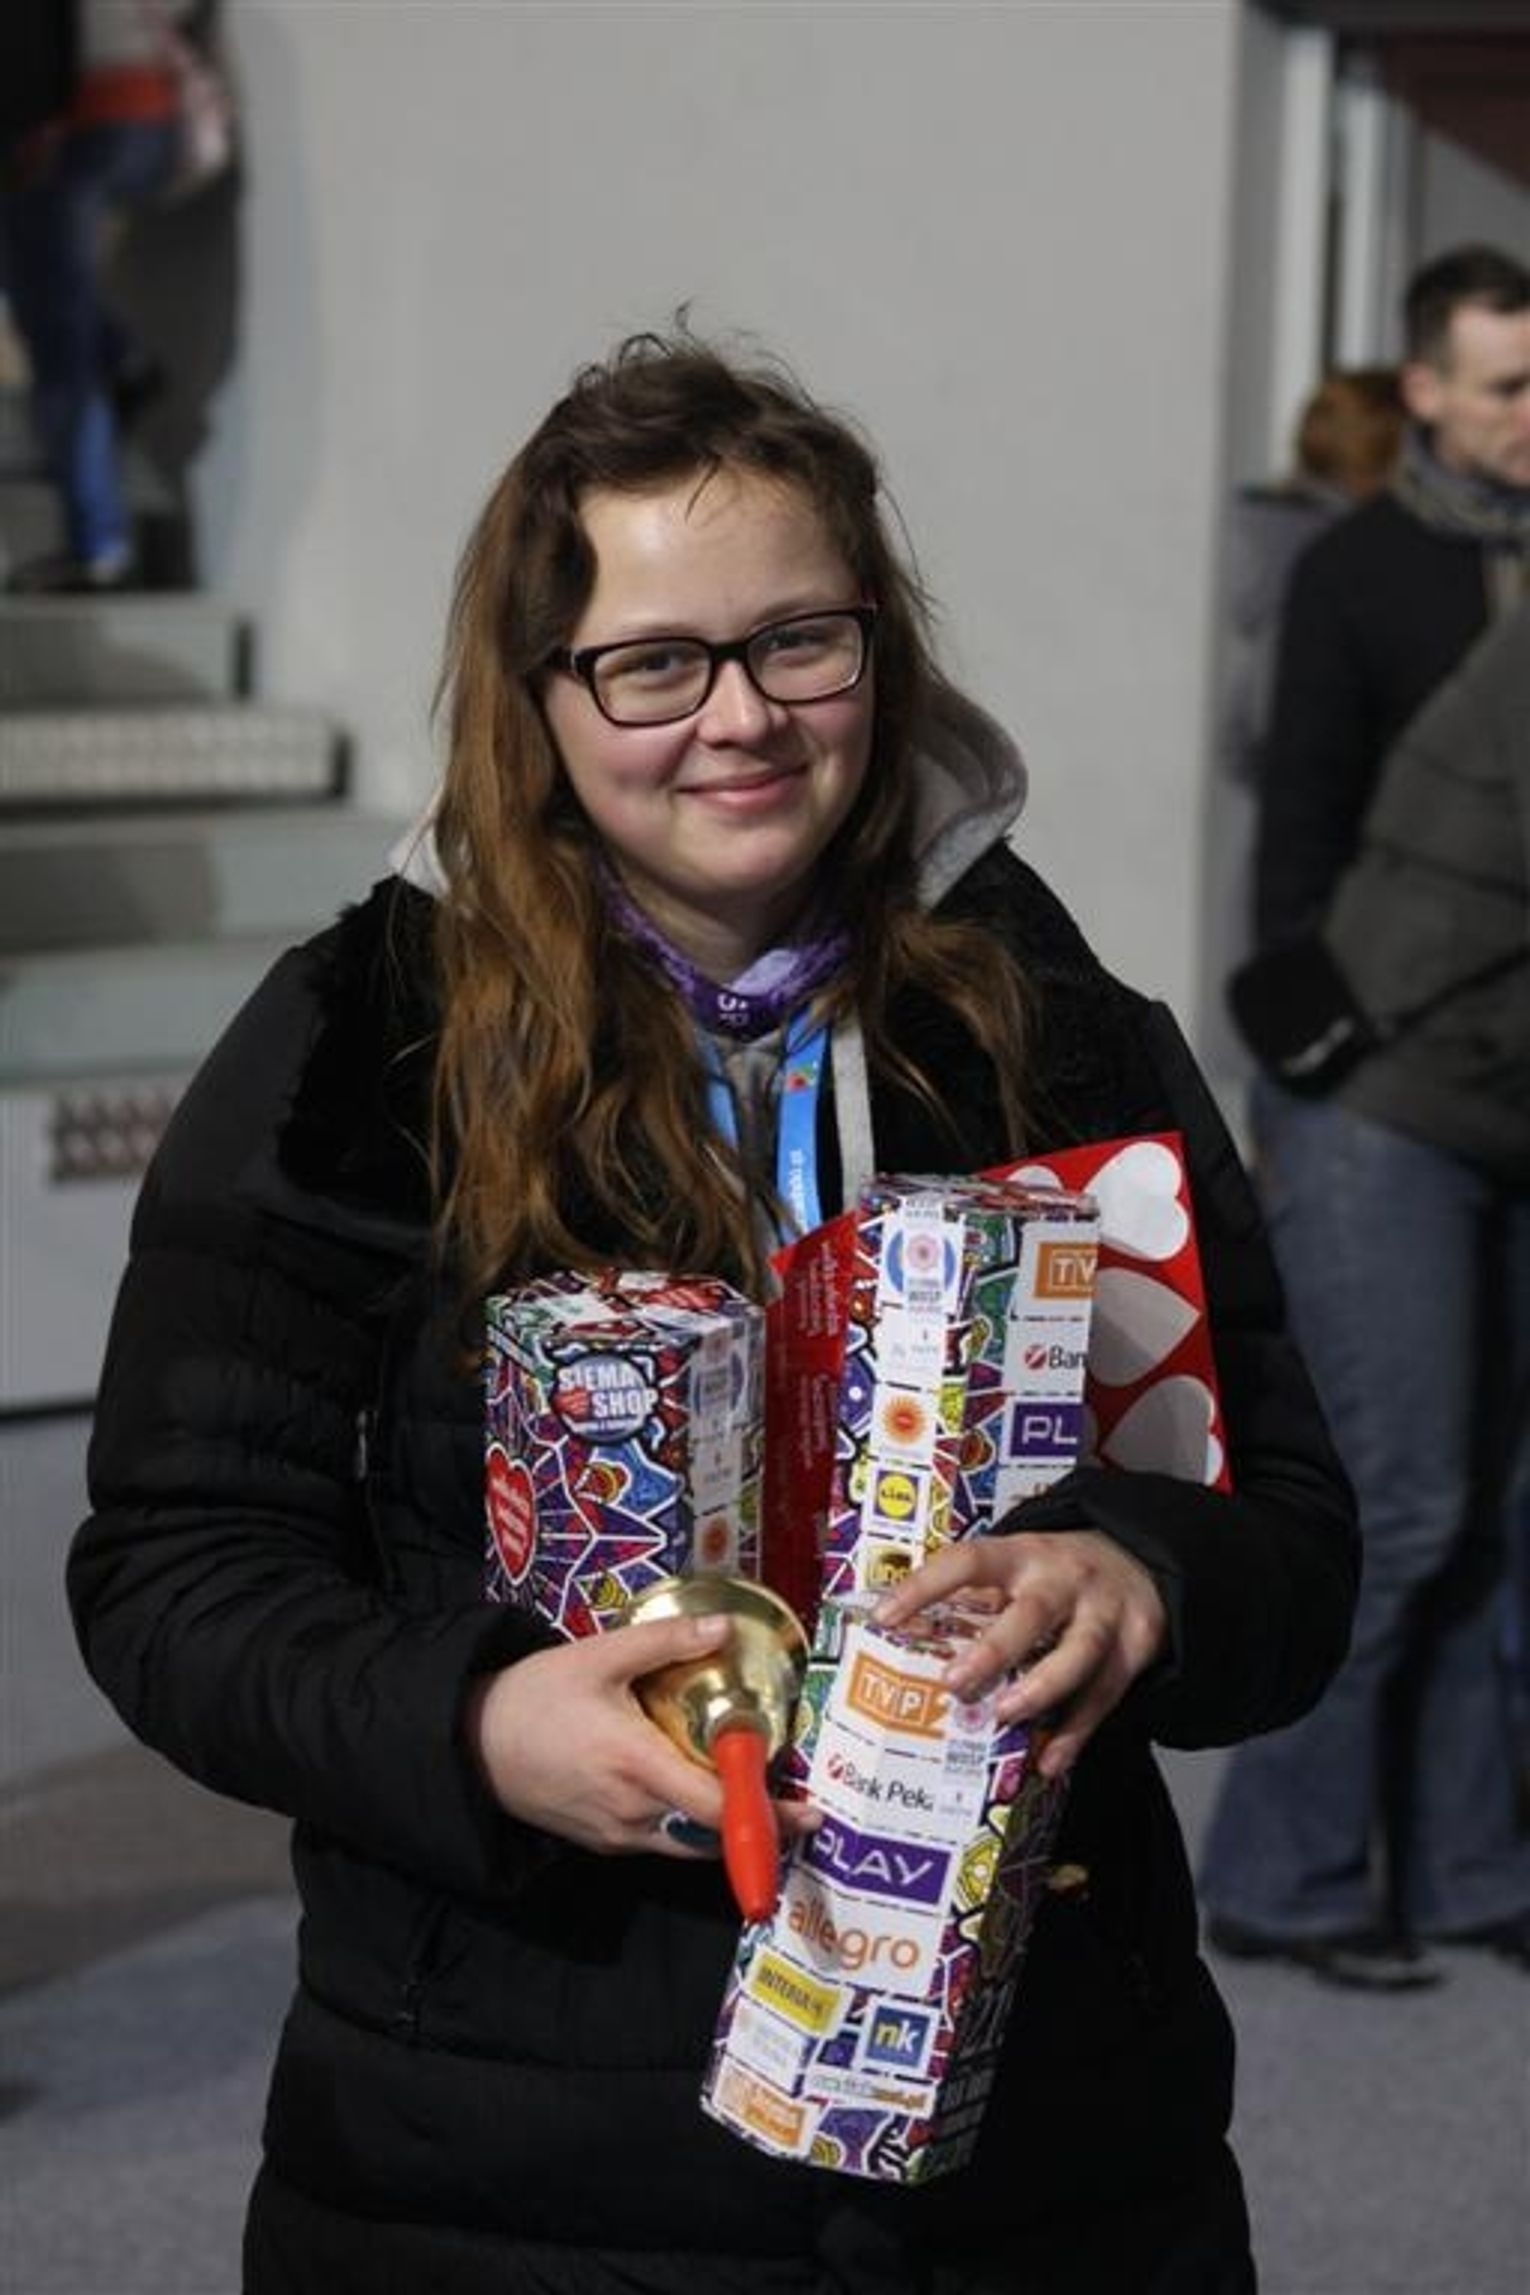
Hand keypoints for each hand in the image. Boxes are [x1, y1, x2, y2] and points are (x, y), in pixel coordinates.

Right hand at [465, 1613, 816, 1859]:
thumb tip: (725, 1629)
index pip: (716, 1807)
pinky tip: (702, 1791)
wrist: (470, 1743)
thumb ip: (665, 1642)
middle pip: (713, 1833)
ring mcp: (618, 1834)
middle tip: (799, 1801)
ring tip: (759, 1795)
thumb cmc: (534, 1696)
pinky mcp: (604, 1841)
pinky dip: (692, 1824)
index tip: (809, 1809)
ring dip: (727, 1825)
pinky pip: (662, 1839)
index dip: (767, 1813)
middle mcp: (633, 1812)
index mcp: (637, 1766)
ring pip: (689, 1842)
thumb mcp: (597, 1657)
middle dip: (759, 1821)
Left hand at [872, 1530, 1166, 1779]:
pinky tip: (1050, 1760)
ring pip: (1078, 1653)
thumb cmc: (1058, 1574)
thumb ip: (978, 1600)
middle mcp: (1064, 1579)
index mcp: (1022, 1554)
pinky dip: (1076, 1732)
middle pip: (1032, 1612)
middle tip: (955, 1681)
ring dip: (1041, 1688)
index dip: (927, 1585)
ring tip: (1004, 1715)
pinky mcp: (1136, 1646)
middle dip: (994, 1649)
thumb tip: (904, 1640)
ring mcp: (1104, 1612)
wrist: (1141, 1558)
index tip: (888, 1616)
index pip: (969, 1560)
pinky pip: (1105, 1695)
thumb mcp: (1019, 1567)